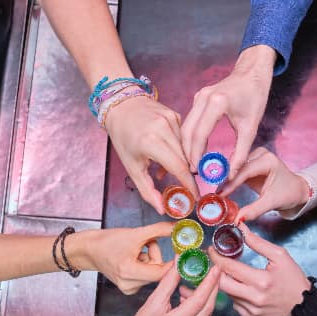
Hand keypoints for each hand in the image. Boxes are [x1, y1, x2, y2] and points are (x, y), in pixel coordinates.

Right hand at [78, 222, 173, 294]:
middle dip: (155, 254)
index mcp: (130, 272)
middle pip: (158, 271)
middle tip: (146, 242)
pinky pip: (147, 275)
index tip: (181, 251)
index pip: (161, 272)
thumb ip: (159, 231)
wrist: (89, 250)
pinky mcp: (129, 287)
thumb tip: (178, 229)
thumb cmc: (107, 241)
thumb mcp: (135, 233)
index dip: (173, 261)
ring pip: (153, 272)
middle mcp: (130, 285)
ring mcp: (129, 288)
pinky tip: (133, 258)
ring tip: (136, 249)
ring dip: (150, 258)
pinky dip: (144, 264)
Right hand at [101, 265, 220, 315]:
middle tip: (214, 273)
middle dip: (213, 288)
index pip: (197, 301)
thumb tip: (180, 262)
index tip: (215, 269)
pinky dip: (202, 313)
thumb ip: (168, 282)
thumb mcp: (152, 303)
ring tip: (194, 289)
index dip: (208, 284)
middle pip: (207, 309)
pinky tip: (192, 306)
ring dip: (206, 300)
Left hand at [105, 96, 198, 213]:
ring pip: (185, 149)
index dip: (189, 184)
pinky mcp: (175, 115)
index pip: (178, 167)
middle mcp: (163, 128)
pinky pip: (183, 138)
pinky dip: (177, 148)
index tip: (195, 196)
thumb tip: (162, 208)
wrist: (121, 106)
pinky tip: (165, 150)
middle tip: (183, 188)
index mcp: (151, 141)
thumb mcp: (132, 166)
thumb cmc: (123, 137)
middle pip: (185, 159)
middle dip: (185, 175)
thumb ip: (147, 190)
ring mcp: (171, 119)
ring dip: (179, 161)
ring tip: (163, 166)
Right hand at [181, 45, 275, 177]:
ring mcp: (199, 97)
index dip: (196, 154)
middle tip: (193, 171)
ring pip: (185, 126)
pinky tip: (194, 149)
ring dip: (187, 145)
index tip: (197, 170)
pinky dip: (189, 136)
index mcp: (217, 103)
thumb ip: (241, 152)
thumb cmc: (254, 96)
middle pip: (187, 131)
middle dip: (188, 153)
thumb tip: (231, 173)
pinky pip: (189, 120)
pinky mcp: (198, 99)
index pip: (199, 134)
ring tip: (193, 163)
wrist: (252, 73)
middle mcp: (203, 98)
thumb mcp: (251, 127)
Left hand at [208, 223, 310, 315]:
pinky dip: (236, 294)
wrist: (305, 306)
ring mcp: (251, 310)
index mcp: (261, 281)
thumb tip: (240, 228)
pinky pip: (235, 304)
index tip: (212, 250)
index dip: (217, 257)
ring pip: (228, 294)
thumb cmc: (293, 280)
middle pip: (221, 284)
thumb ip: (258, 243)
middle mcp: (254, 298)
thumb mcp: (280, 256)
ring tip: (235, 274)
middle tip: (219, 262)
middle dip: (217, 271)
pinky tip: (245, 288)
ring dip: (228, 282)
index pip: (229, 268)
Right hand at [218, 147, 310, 221]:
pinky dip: (229, 180)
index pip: (245, 171)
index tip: (220, 194)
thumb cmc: (288, 193)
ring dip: (225, 179)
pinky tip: (222, 189)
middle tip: (214, 193)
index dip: (231, 183)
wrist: (296, 190)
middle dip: (225, 180)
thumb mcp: (272, 202)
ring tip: (216, 192)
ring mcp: (254, 158)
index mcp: (268, 160)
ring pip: (234, 168)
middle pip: (237, 167)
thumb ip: (254, 210)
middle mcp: (260, 155)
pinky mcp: (250, 164)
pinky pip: (236, 171)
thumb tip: (237, 218)